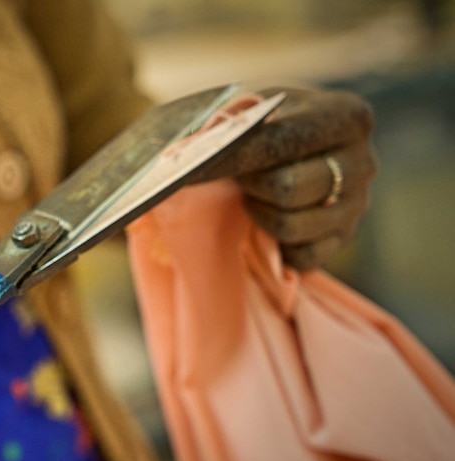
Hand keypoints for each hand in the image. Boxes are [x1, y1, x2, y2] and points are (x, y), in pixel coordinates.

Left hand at [209, 87, 377, 269]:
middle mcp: (363, 161)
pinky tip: (270, 219)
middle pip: (287, 188)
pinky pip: (301, 256)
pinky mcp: (344, 239)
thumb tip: (196, 147)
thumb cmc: (273, 124)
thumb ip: (235, 123)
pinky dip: (277, 243)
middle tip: (237, 177)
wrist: (301, 148)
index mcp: (345, 116)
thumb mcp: (259, 107)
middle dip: (250, 185)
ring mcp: (358, 205)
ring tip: (254, 195)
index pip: (280, 143)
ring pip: (290, 225)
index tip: (194, 169)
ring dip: (259, 213)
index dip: (233, 159)